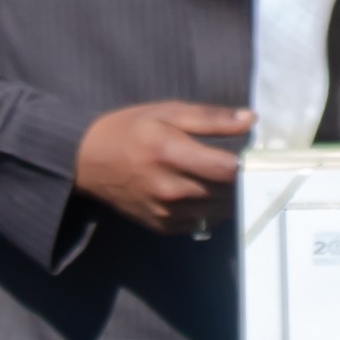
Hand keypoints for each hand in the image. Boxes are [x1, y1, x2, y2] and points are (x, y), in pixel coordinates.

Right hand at [73, 101, 251, 234]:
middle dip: (240, 179)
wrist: (87, 161)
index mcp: (171, 153)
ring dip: (227, 197)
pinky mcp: (163, 227)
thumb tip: (250, 120)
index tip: (252, 154)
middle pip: (227, 192)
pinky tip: (202, 193)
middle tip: (241, 166)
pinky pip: (201, 222)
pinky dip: (209, 209)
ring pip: (218, 211)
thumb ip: (210, 117)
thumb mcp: (167, 111)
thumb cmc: (130, 130)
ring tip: (222, 179)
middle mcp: (170, 189)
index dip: (246, 163)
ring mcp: (166, 212)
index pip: (227, 169)